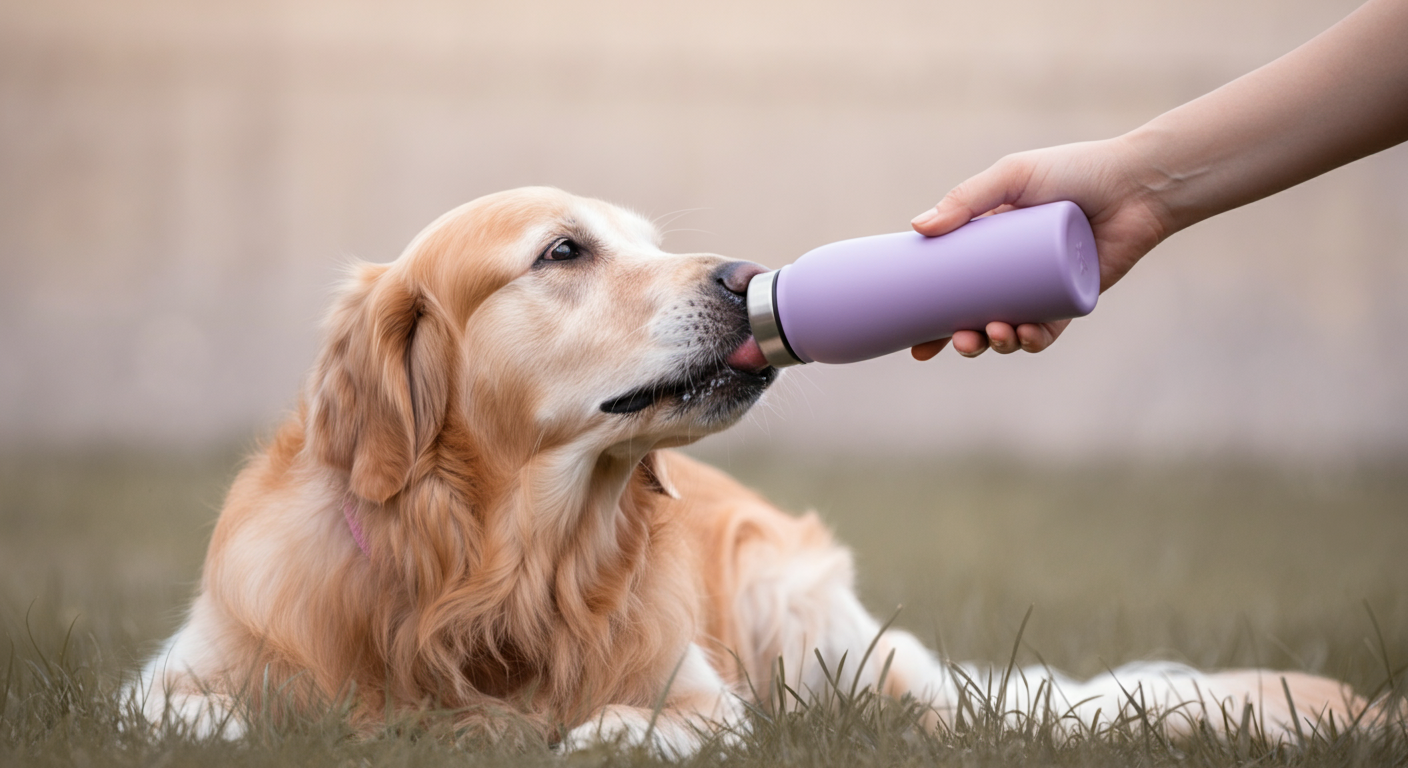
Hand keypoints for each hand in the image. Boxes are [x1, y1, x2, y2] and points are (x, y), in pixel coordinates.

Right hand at [908, 136, 1173, 359]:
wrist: (1136, 183)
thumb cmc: (1074, 170)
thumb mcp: (1012, 176)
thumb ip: (964, 198)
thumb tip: (917, 228)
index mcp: (989, 244)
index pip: (952, 286)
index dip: (932, 317)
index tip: (917, 342)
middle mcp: (1011, 270)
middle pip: (976, 316)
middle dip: (963, 339)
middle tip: (960, 342)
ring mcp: (1041, 287)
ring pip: (1010, 329)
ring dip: (997, 344)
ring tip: (995, 333)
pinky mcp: (1072, 299)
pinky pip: (1049, 331)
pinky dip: (1034, 340)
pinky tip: (1025, 337)